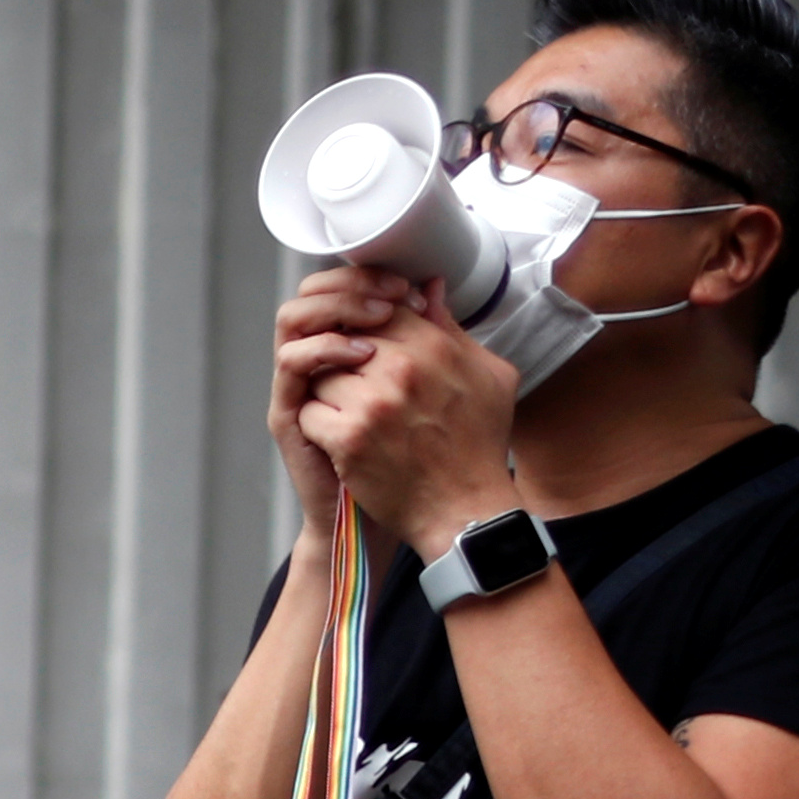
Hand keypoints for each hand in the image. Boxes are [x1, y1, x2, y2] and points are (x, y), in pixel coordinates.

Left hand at [283, 268, 521, 560]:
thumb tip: (427, 287)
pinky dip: (319, 426)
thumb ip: (451, 327)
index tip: (366, 345)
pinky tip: (339, 440)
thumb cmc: (480, 445)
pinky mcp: (348, 440)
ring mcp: (371, 405)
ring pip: (322, 374)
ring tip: (349, 413)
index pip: (379, 309)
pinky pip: (310, 413)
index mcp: (433, 347)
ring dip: (329, 393)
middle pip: (345, 339)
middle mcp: (400, 370)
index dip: (367, 324)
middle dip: (344, 359)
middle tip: (352, 383)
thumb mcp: (487, 375)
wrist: (466, 511)